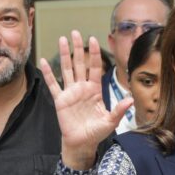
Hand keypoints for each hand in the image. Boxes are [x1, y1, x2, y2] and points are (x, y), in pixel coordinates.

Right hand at [38, 31, 133, 169]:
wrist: (82, 143)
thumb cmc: (96, 132)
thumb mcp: (110, 121)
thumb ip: (119, 110)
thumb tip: (130, 100)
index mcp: (95, 90)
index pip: (95, 67)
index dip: (94, 53)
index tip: (93, 39)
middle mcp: (82, 88)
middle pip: (80, 63)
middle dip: (78, 47)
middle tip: (75, 32)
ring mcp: (70, 92)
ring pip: (66, 69)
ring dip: (64, 54)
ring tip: (62, 39)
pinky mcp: (60, 100)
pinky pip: (53, 84)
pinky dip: (48, 73)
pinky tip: (44, 61)